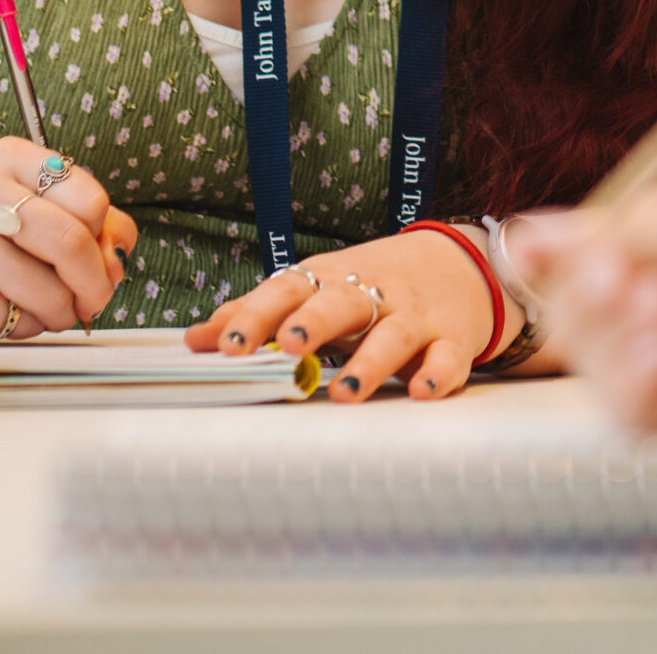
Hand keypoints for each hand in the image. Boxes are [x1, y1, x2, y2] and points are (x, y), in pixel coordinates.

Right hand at [0, 138, 135, 343]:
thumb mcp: (44, 210)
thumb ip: (98, 225)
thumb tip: (116, 263)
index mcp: (8, 158)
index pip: (90, 198)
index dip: (103, 234)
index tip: (95, 249)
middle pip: (73, 242)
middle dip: (96, 283)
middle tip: (94, 298)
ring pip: (52, 293)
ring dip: (63, 311)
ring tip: (41, 302)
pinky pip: (21, 322)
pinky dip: (27, 327)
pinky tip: (2, 309)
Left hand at [184, 228, 517, 402]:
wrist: (462, 264)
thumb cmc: (373, 285)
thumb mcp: (316, 288)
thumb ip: (259, 314)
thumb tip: (194, 339)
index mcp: (330, 280)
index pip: (289, 290)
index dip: (258, 316)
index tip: (229, 345)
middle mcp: (372, 294)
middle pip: (340, 302)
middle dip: (313, 322)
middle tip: (289, 347)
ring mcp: (415, 316)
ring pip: (393, 335)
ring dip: (370, 361)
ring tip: (345, 390)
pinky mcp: (452, 340)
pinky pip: (448, 357)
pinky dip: (438, 374)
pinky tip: (422, 392)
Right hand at [513, 172, 656, 429]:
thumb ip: (633, 229)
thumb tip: (532, 231)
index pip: (589, 261)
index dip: (555, 258)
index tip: (529, 247)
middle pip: (583, 323)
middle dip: (580, 300)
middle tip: (612, 276)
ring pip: (604, 375)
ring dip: (606, 344)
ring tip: (650, 309)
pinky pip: (647, 423)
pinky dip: (634, 390)